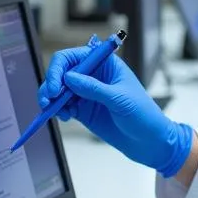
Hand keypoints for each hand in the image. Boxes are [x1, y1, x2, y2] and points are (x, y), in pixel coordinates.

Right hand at [39, 37, 192, 176]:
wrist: (148, 141)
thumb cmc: (143, 114)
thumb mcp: (119, 99)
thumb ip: (94, 88)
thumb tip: (68, 78)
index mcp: (105, 64)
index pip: (75, 56)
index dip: (60, 67)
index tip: (55, 85)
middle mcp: (94, 76)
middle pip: (62, 72)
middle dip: (51, 83)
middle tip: (48, 99)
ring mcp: (87, 93)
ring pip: (59, 90)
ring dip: (50, 98)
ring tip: (52, 110)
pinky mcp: (83, 110)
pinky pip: (63, 106)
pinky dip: (57, 110)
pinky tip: (63, 117)